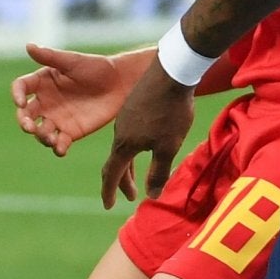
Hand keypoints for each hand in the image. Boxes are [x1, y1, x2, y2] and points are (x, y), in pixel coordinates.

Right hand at [12, 43, 144, 156]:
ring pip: (41, 131)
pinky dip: (57, 148)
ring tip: (50, 138)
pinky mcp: (71, 132)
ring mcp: (57, 119)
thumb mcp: (73, 61)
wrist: (121, 83)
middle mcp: (45, 102)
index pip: (21, 88)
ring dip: (41, 137)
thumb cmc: (97, 67)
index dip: (17, 95)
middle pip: (26, 114)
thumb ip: (50, 57)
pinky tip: (61, 149)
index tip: (21, 102)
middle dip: (24, 122)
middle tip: (29, 127)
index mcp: (42, 82)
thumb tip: (28, 46)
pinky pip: (59, 143)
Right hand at [98, 60, 198, 208]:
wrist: (171, 72)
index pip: (112, 174)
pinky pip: (129, 134)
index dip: (109, 192)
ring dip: (129, 165)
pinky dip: (133, 148)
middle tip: (129, 197)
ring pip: (123, 147)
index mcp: (124, 144)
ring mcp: (126, 118)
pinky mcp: (135, 107)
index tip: (108, 206)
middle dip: (121, 182)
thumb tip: (151, 195)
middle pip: (116, 162)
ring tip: (138, 177)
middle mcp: (119, 132)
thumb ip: (158, 172)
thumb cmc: (171, 112)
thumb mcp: (168, 146)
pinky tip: (144, 146)